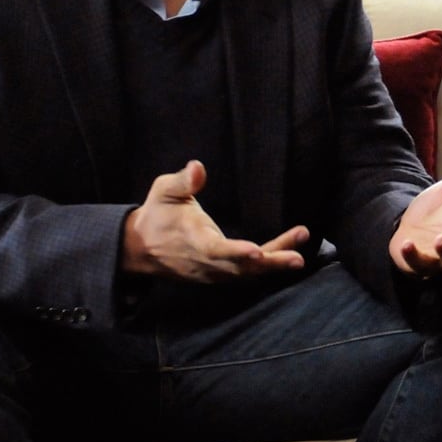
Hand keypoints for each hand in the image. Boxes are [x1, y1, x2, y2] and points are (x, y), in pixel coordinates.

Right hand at [121, 160, 308, 281]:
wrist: (141, 249)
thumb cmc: (158, 214)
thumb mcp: (164, 191)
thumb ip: (183, 181)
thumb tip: (197, 167)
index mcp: (193, 241)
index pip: (216, 250)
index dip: (235, 252)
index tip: (256, 251)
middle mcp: (206, 262)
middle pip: (241, 268)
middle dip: (270, 263)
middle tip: (296, 258)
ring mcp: (215, 272)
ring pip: (248, 272)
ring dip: (275, 263)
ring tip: (300, 249)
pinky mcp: (221, 274)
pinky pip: (248, 272)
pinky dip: (269, 264)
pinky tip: (291, 251)